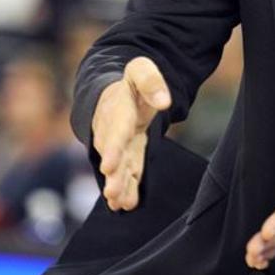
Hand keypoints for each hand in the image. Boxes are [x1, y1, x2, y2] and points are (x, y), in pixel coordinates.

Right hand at [91, 56, 170, 210]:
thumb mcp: (140, 70)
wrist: (116, 93)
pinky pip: (125, 172)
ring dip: (117, 185)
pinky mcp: (125, 155)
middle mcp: (112, 131)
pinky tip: (125, 205)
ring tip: (118, 202)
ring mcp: (117, 145)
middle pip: (112, 155)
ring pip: (116, 167)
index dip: (112, 148)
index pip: (115, 130)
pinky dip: (125, 187)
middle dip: (112, 174)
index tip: (108, 166)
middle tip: (112, 192)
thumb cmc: (132, 82)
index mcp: (117, 109)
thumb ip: (151, 81)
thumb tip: (165, 101)